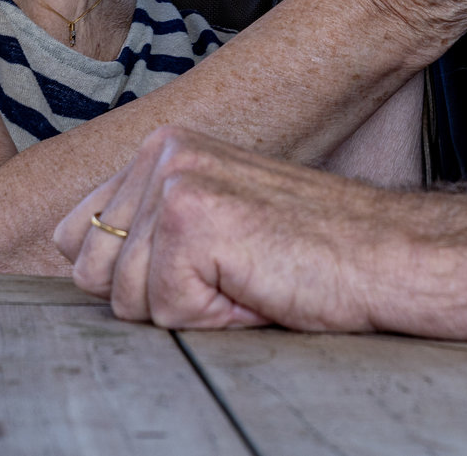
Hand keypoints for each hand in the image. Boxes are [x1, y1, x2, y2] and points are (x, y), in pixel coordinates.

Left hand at [54, 125, 389, 329]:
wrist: (388, 255)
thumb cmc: (310, 250)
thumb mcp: (216, 224)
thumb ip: (146, 225)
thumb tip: (78, 256)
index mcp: (163, 148)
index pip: (78, 234)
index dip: (129, 277)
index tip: (196, 270)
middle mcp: (162, 153)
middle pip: (92, 272)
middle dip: (155, 297)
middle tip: (228, 277)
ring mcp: (176, 180)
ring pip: (124, 296)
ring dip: (188, 309)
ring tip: (244, 280)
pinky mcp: (193, 217)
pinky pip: (163, 309)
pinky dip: (212, 318)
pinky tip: (254, 287)